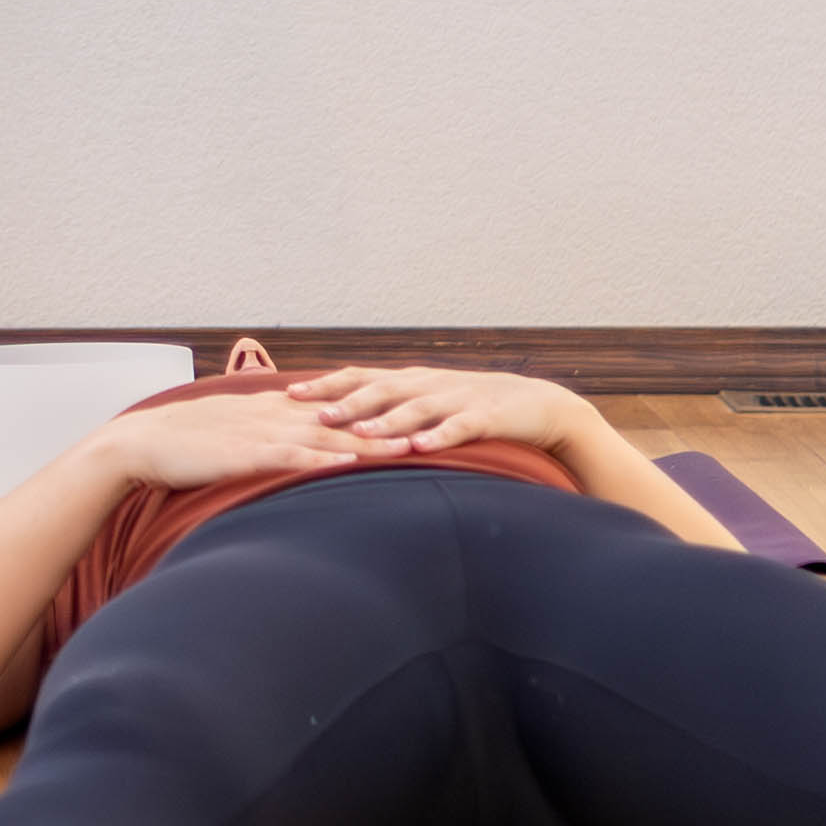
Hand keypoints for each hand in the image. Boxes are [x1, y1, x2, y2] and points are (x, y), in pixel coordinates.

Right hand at [106, 385, 385, 492]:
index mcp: (270, 408)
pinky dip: (324, 458)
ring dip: (370, 441)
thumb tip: (287, 444)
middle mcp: (273, 413)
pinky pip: (293, 456)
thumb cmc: (182, 444)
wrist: (141, 444)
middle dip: (387, 422)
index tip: (411, 412)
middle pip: (341, 417)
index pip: (333, 405)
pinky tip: (351, 463)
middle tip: (429, 425)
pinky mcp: (246, 453)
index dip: (374, 409)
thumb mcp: (230, 433)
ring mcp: (261, 432)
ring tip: (409, 445)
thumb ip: (261, 434)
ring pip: (327, 435)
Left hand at [292, 367, 594, 458]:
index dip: (326, 384)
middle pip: (381, 389)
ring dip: (387, 420)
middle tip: (312, 412)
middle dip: (345, 401)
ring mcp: (456, 399)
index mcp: (410, 381)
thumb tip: (340, 424)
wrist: (535, 404)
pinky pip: (460, 428)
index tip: (289, 394)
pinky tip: (423, 448)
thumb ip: (391, 409)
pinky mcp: (485, 418)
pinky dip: (440, 437)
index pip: (360, 377)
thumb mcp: (428, 402)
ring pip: (416, 408)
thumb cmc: (471, 407)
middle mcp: (428, 385)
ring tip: (359, 433)